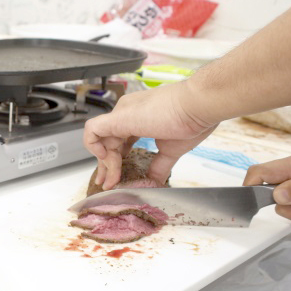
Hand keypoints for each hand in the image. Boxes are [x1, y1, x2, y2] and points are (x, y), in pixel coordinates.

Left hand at [83, 82, 215, 188]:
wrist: (199, 106)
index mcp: (138, 118)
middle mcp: (126, 113)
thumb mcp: (171, 149)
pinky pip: (92, 130)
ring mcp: (121, 114)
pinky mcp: (118, 118)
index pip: (118, 140)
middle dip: (105, 166)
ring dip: (105, 164)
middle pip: (107, 143)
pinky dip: (92, 145)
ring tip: (112, 180)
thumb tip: (155, 182)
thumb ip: (159, 166)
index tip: (116, 178)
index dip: (115, 160)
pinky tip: (103, 158)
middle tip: (107, 184)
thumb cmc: (192, 120)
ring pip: (100, 141)